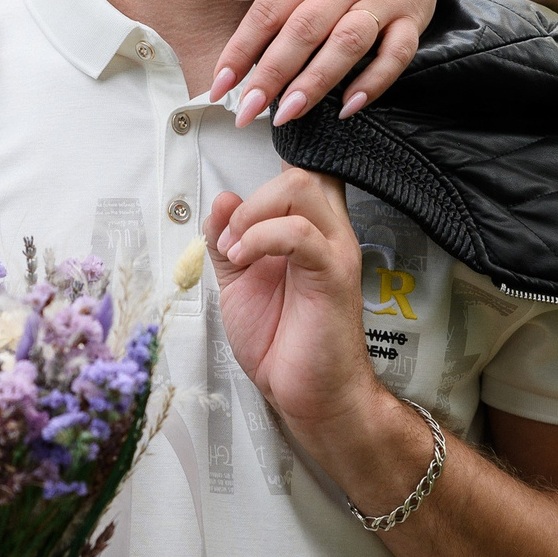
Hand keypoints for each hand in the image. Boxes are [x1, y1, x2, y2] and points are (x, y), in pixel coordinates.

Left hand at [198, 0, 442, 126]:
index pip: (267, 11)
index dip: (240, 49)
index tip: (219, 85)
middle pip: (304, 30)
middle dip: (273, 73)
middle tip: (247, 111)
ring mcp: (379, 1)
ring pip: (348, 42)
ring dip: (318, 80)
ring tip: (289, 113)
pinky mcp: (410, 18)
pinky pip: (396, 52)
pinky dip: (375, 81)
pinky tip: (350, 106)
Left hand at [205, 168, 376, 435]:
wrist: (308, 395)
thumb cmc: (280, 341)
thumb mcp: (238, 281)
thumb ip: (228, 239)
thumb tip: (222, 198)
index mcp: (307, 230)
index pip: (301, 171)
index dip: (276, 161)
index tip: (241, 187)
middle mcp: (327, 233)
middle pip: (299, 172)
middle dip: (252, 196)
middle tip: (230, 239)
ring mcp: (335, 251)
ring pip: (301, 188)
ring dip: (252, 214)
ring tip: (235, 251)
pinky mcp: (334, 275)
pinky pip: (301, 233)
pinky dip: (261, 238)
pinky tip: (243, 260)